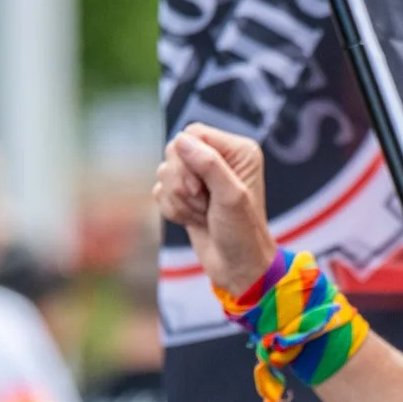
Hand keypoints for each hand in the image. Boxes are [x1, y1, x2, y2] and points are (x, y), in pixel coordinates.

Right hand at [154, 124, 275, 295]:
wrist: (236, 268)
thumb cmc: (242, 234)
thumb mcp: (231, 197)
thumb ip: (209, 165)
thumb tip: (181, 140)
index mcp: (237, 150)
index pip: (193, 134)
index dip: (187, 161)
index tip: (201, 189)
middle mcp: (219, 158)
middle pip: (174, 151)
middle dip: (182, 184)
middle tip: (204, 205)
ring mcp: (200, 177)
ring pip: (164, 172)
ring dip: (179, 201)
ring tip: (203, 215)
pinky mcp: (186, 194)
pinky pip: (160, 191)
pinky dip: (173, 210)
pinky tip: (194, 221)